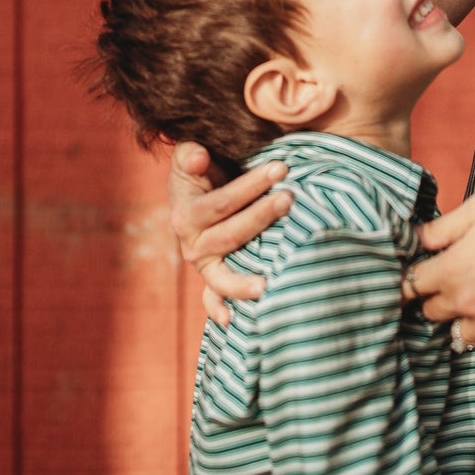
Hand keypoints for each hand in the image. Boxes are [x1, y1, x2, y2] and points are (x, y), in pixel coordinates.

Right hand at [167, 142, 293, 327]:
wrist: (197, 193)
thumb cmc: (201, 171)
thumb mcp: (190, 156)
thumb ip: (189, 153)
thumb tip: (200, 157)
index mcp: (185, 215)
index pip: (223, 202)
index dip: (251, 185)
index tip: (281, 168)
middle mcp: (192, 245)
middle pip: (230, 235)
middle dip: (261, 217)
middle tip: (289, 199)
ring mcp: (204, 265)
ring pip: (223, 275)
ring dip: (245, 279)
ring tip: (271, 281)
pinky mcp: (213, 277)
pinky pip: (212, 298)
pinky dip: (218, 309)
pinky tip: (232, 320)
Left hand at [406, 185, 474, 349]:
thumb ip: (441, 229)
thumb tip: (417, 238)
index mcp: (451, 271)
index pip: (410, 287)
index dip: (414, 279)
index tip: (420, 276)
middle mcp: (467, 303)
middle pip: (431, 314)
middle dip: (437, 298)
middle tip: (453, 283)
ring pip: (460, 335)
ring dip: (464, 319)